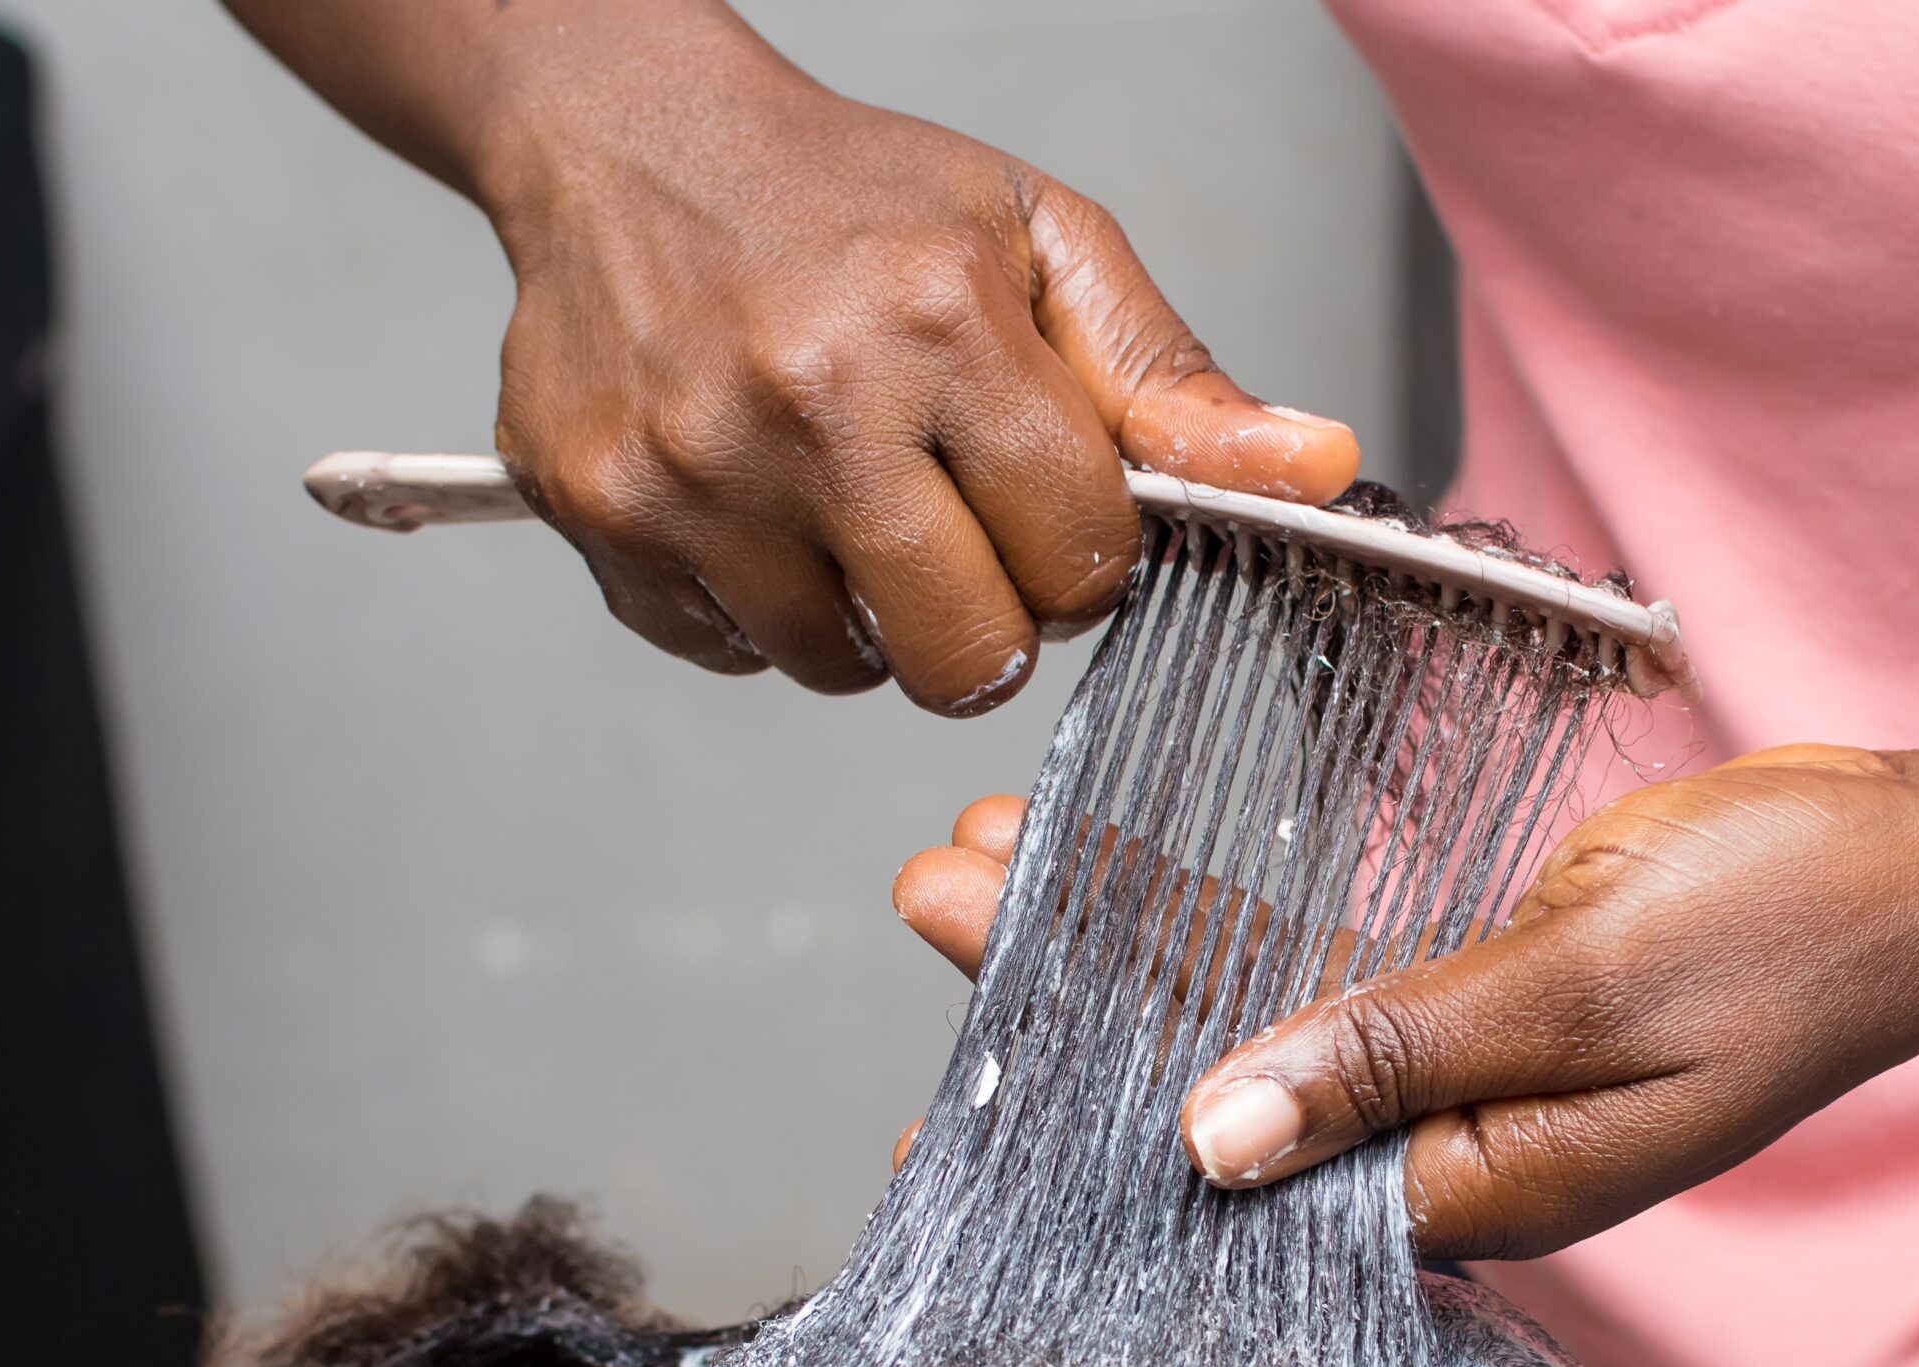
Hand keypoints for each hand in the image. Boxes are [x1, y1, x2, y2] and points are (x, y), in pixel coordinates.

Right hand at [469, 5, 1357, 709]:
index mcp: (938, 323)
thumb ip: (1173, 381)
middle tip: (958, 534)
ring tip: (848, 500)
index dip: (1082, 555)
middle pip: (966, 658)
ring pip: (844, 670)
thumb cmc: (853, 201)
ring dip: (870, 616)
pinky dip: (763, 607)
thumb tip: (1319, 469)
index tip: (1048, 506)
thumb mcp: (1040, 247)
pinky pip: (732, 652)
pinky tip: (760, 504)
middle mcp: (806, 403)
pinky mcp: (599, 515)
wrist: (631, 143)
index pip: (1078, 560)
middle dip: (989, 621)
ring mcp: (689, 470)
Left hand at [892, 750, 1918, 1255]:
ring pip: (1249, 1015)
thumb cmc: (1787, 939)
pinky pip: (1316, 962)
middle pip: (1214, 1093)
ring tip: (991, 856)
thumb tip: (1209, 1137)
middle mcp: (1443, 1155)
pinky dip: (1223, 913)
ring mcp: (1453, 1073)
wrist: (1912, 865)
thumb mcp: (1577, 994)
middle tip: (939, 898)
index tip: (954, 1095)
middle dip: (1070, 1002)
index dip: (1087, 1139)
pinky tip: (1124, 857)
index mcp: (1473, 1197)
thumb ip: (1393, 1059)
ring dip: (1128, 939)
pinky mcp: (1466, 992)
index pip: (1236, 1194)